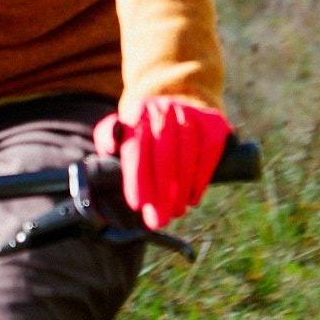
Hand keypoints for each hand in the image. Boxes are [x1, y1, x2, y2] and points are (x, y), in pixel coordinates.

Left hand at [97, 96, 231, 229]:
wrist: (178, 99)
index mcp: (138, 114)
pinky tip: (193, 197)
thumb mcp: (119, 128)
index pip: (136, 149)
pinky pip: (208, 153)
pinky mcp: (212, 122)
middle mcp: (165, 110)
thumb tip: (110, 145)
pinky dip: (201, 178)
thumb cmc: (144, 127)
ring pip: (188, 155)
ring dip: (182, 189)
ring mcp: (191, 114)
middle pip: (164, 156)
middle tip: (158, 220)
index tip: (138, 205)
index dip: (137, 179)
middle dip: (161, 193)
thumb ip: (107, 137)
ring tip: (175, 212)